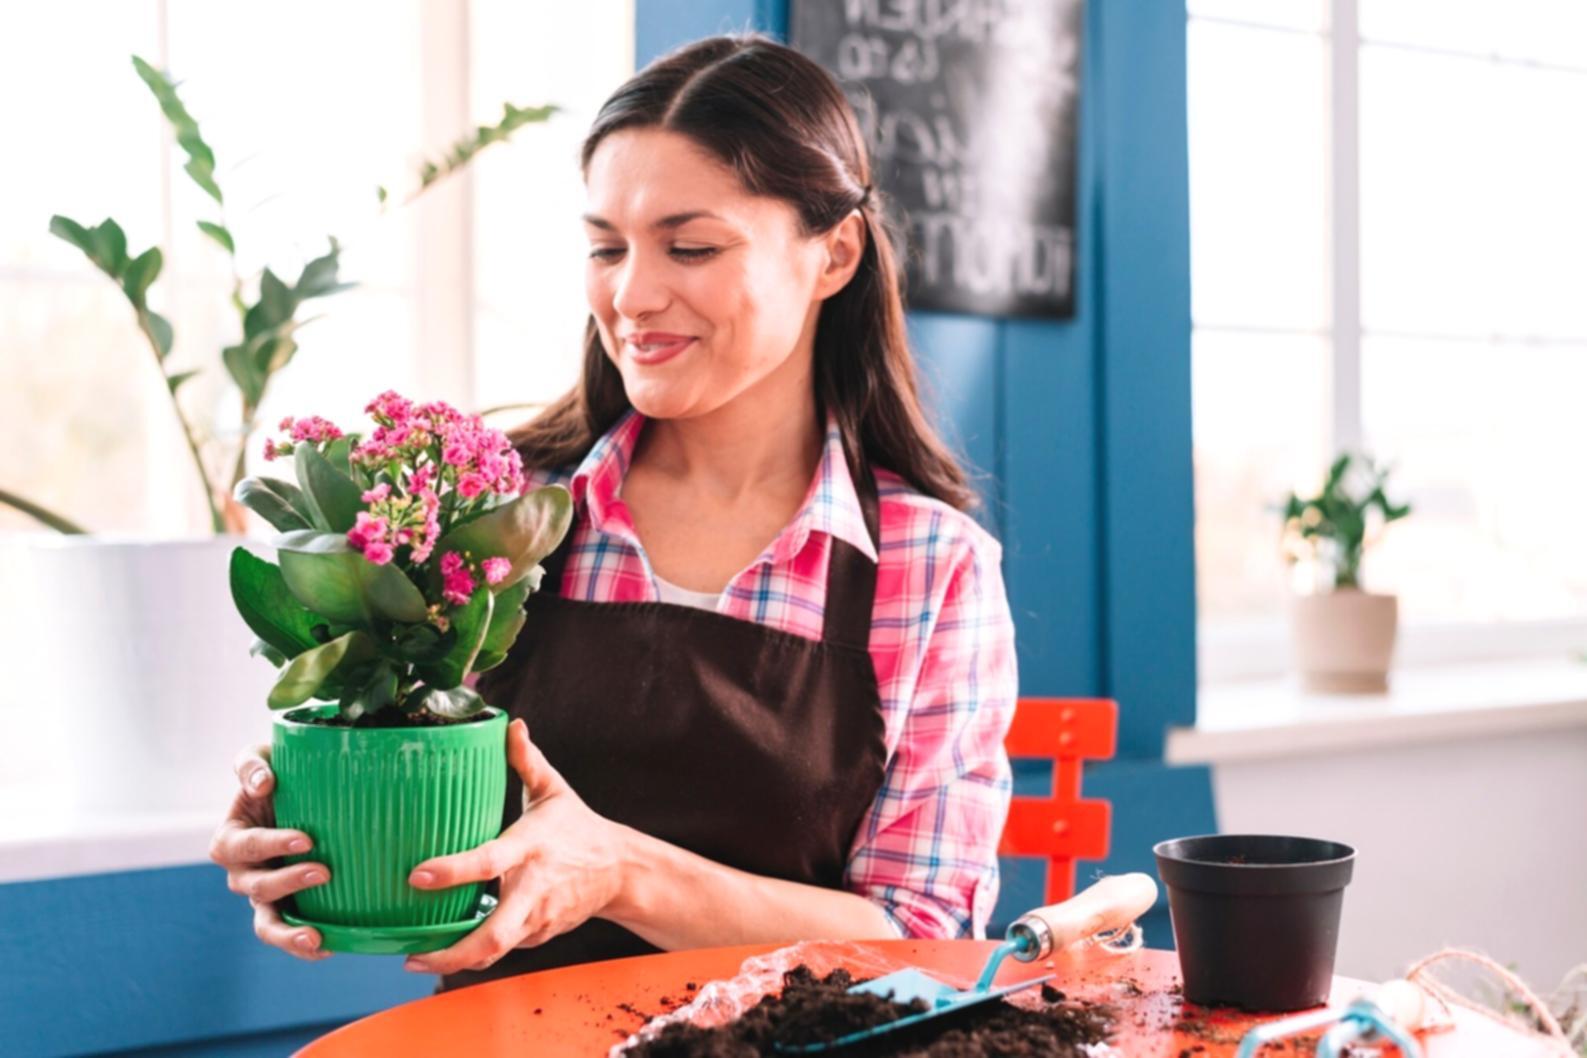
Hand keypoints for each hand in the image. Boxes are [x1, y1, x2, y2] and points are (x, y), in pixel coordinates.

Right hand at [208, 743, 332, 960]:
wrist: (304, 793)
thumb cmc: (278, 773)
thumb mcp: (260, 757)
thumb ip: (252, 765)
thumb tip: (261, 784)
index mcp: (231, 839)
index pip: (243, 846)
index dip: (271, 845)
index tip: (306, 839)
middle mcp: (243, 873)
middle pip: (255, 888)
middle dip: (287, 883)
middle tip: (324, 872)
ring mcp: (264, 895)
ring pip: (266, 923)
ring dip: (289, 933)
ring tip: (316, 938)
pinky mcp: (289, 908)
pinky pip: (290, 933)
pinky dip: (306, 947)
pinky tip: (332, 946)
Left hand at [403, 719, 627, 974]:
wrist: (620, 871)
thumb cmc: (578, 827)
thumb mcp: (554, 790)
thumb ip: (527, 759)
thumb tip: (511, 723)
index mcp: (530, 847)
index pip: (488, 862)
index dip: (452, 871)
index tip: (416, 876)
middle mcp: (533, 888)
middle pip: (493, 935)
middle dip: (451, 954)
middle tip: (410, 956)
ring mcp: (538, 917)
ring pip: (495, 950)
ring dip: (456, 960)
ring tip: (417, 958)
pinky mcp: (539, 934)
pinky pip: (503, 949)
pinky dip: (477, 953)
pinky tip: (450, 948)